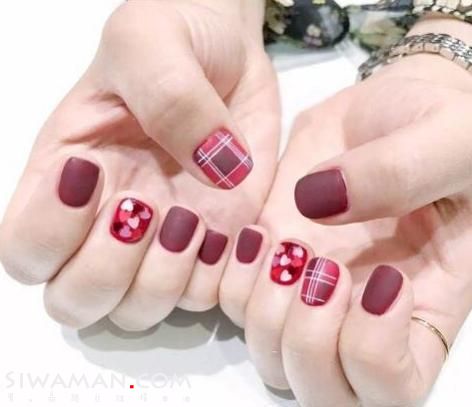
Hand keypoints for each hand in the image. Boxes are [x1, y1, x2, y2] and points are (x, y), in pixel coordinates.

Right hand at [0, 0, 279, 329]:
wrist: (228, 51)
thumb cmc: (174, 37)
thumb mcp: (152, 43)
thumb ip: (168, 99)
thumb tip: (211, 171)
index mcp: (66, 176)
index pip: (22, 248)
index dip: (48, 237)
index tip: (96, 177)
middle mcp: (107, 221)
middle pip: (75, 300)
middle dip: (109, 270)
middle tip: (148, 204)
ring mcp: (163, 239)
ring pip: (138, 310)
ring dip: (165, 279)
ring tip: (195, 216)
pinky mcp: (213, 244)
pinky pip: (204, 295)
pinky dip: (218, 274)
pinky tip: (233, 227)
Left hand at [220, 17, 471, 405]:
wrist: (392, 104)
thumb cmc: (441, 120)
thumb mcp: (455, 137)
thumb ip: (402, 172)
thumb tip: (318, 204)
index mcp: (422, 302)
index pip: (393, 389)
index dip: (372, 354)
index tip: (381, 280)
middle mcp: (359, 308)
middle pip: (318, 386)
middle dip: (305, 340)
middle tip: (320, 267)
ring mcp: (306, 282)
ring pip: (266, 349)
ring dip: (263, 310)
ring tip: (283, 245)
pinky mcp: (269, 250)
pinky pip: (230, 297)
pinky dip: (229, 276)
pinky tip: (256, 233)